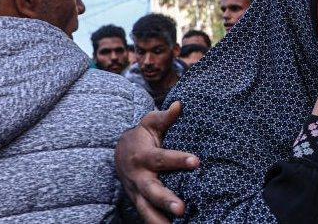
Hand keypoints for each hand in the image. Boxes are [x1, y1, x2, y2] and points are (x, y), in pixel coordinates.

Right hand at [115, 101, 199, 223]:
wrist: (120, 152)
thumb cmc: (142, 136)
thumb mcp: (150, 123)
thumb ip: (165, 117)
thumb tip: (179, 105)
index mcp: (143, 155)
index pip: (162, 158)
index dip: (179, 160)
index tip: (197, 161)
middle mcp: (138, 176)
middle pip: (151, 191)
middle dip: (165, 201)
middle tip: (182, 209)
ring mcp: (136, 192)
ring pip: (145, 209)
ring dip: (158, 220)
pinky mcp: (138, 201)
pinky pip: (146, 215)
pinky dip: (156, 223)